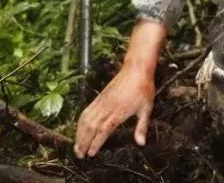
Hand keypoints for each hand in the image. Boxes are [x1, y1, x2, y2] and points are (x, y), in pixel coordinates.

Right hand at [74, 19, 165, 157]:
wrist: (136, 69)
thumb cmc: (143, 88)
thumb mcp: (146, 109)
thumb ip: (141, 127)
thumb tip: (141, 143)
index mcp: (119, 112)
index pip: (103, 131)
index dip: (95, 143)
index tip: (90, 154)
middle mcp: (107, 107)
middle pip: (90, 127)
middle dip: (83, 142)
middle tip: (79, 155)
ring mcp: (102, 101)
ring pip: (85, 119)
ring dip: (79, 133)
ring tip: (76, 145)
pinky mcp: (99, 97)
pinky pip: (86, 111)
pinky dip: (80, 122)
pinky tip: (79, 129)